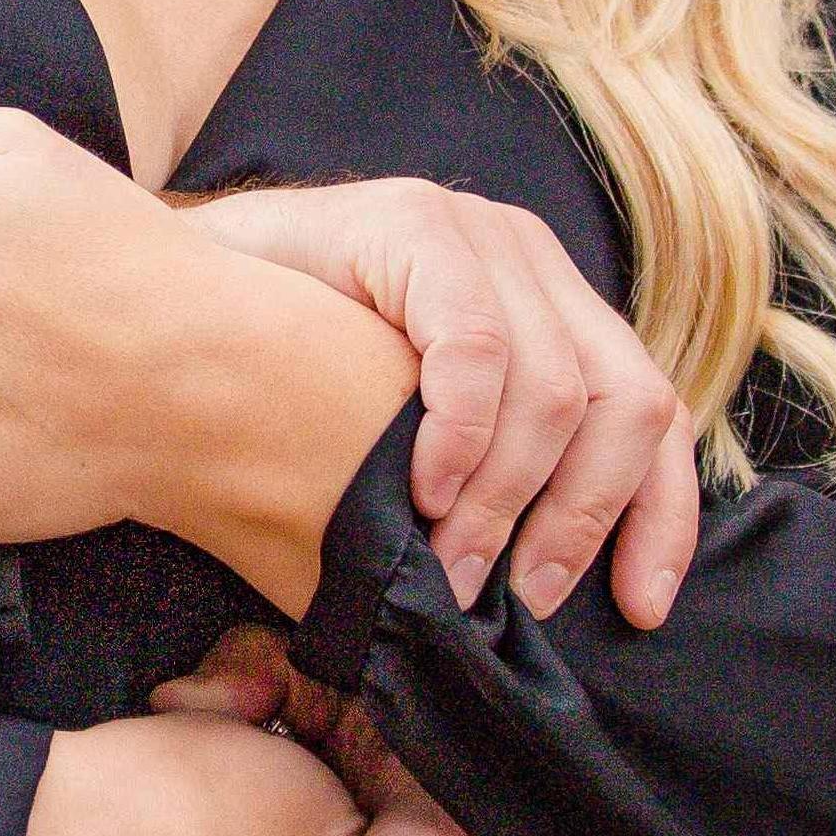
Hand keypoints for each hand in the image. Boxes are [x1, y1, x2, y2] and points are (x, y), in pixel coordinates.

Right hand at [182, 179, 699, 627]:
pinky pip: (478, 348)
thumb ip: (483, 482)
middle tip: (517, 594)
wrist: (174, 294)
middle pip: (627, 405)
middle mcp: (532, 260)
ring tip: (453, 560)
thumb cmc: (288, 377)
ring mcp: (478, 233)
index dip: (661, 518)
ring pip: (558, 389)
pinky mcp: (417, 226)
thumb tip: (533, 610)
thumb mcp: (411, 432)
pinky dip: (462, 434)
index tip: (638, 608)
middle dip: (581, 518)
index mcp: (550, 308)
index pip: (650, 415)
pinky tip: (422, 488)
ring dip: (509, 497)